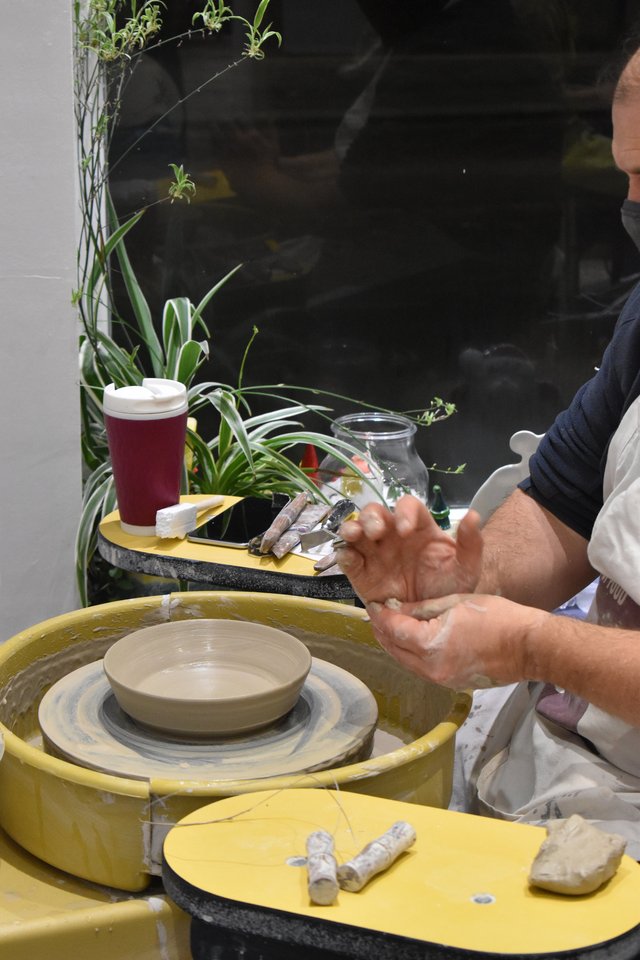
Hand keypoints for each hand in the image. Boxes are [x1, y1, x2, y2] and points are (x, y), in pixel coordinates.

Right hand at [337, 495, 483, 604]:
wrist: (432, 623)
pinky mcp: (361, 573)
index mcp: (418, 528)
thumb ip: (471, 544)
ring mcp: (374, 553)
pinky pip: (348, 559)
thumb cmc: (449, 590)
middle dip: (372, 517)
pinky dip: (344, 554)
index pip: (408, 507)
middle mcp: (392, 535)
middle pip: (376, 513)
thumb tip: (473, 515)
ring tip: (353, 535)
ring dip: (351, 528)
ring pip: (357, 530)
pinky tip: (348, 557)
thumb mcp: (466, 569)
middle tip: (376, 531)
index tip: (406, 530)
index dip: (404, 512)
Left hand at [366, 593, 545, 689]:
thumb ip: (422, 608)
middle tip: (378, 615)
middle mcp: (431, 668)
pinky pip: (422, 669)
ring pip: (406, 662)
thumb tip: (398, 608)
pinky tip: (412, 642)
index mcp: (430, 645)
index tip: (374, 604)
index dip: (381, 616)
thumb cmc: (497, 618)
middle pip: (395, 649)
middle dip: (383, 631)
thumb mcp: (455, 603)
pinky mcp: (452, 685)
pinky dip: (412, 655)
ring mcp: (442, 680)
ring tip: (391, 627)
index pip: (394, 629)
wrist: (529, 647)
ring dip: (395, 645)